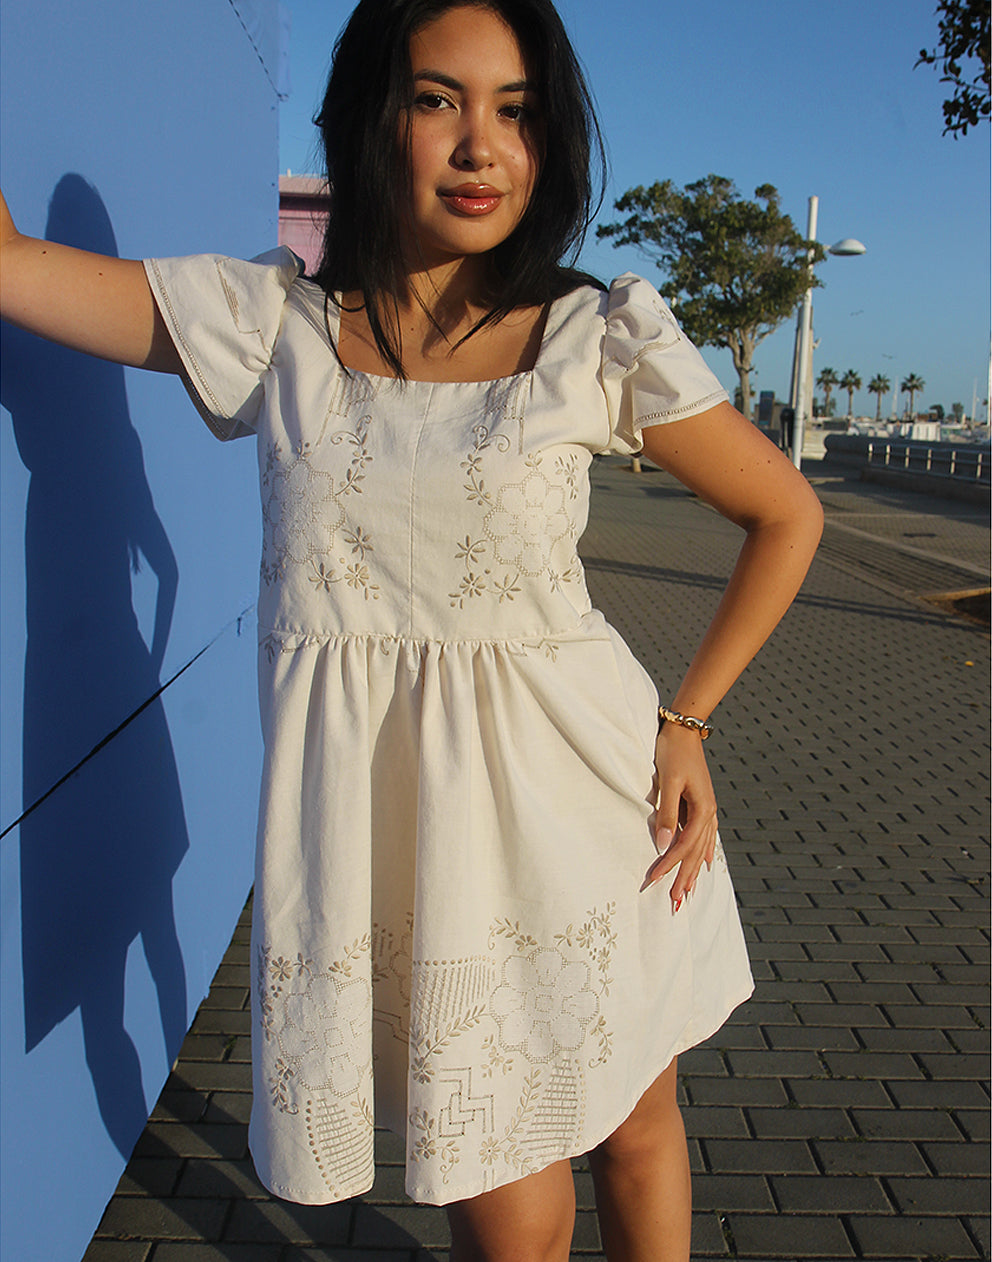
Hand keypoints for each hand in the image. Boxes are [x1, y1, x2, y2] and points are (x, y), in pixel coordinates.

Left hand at [640, 721, 717, 909]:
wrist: (684, 730)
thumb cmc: (672, 752)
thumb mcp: (667, 781)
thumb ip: (666, 813)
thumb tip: (663, 843)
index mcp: (702, 809)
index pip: (683, 846)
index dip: (668, 864)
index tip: (653, 880)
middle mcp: (709, 813)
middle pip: (695, 853)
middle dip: (684, 878)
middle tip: (674, 903)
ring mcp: (708, 809)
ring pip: (701, 848)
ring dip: (693, 871)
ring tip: (688, 893)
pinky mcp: (702, 804)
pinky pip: (706, 836)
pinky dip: (703, 853)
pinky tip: (705, 864)